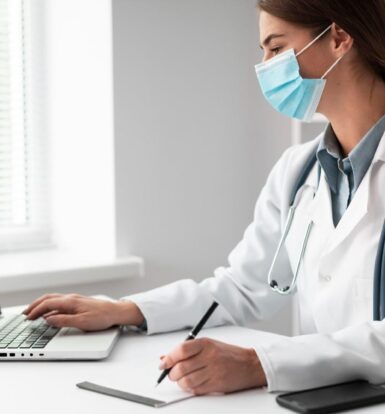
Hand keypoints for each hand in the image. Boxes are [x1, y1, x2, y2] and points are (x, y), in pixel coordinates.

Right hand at [22, 293, 143, 330]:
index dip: (36, 311)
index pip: (48, 304)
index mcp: (71, 302)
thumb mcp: (81, 323)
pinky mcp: (79, 301)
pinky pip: (60, 300)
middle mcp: (72, 298)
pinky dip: (50, 304)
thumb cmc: (102, 317)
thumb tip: (48, 319)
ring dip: (42, 304)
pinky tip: (50, 311)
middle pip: (49, 298)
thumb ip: (63, 321)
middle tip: (25, 313)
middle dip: (35, 305)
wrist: (116, 312)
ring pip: (54, 298)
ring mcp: (75, 299)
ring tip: (34, 311)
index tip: (28, 318)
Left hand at [159, 337, 266, 394]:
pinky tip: (192, 383)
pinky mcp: (216, 385)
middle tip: (172, 373)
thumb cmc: (228, 353)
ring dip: (180, 382)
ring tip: (182, 378)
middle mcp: (209, 357)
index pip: (181, 350)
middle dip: (172, 373)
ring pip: (186, 381)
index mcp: (206, 343)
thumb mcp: (208, 345)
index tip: (163, 364)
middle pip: (181, 367)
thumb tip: (165, 357)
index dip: (168, 358)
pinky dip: (189, 388)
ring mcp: (213, 371)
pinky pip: (195, 389)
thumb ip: (187, 350)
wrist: (250, 364)